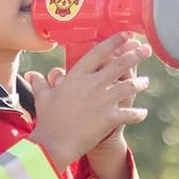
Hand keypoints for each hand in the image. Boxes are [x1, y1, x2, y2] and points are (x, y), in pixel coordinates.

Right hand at [25, 34, 150, 168]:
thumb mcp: (42, 97)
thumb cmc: (47, 120)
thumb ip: (41, 83)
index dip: (115, 42)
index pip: (99, 52)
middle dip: (135, 55)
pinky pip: (130, 114)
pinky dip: (138, 114)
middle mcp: (93, 84)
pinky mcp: (110, 119)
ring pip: (129, 87)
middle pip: (119, 64)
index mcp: (77, 75)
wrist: (54, 143)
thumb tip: (32, 76)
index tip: (127, 35)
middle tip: (146, 50)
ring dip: (140, 83)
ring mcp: (103, 101)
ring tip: (146, 81)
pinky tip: (143, 113)